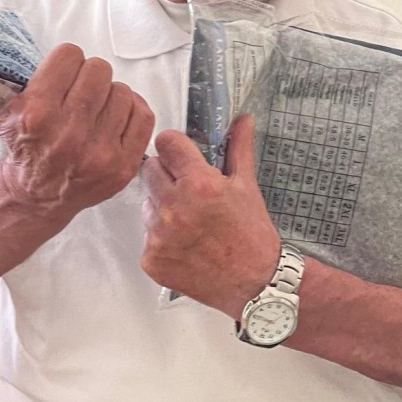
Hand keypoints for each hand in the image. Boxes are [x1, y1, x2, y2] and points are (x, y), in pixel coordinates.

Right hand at [0, 45, 153, 224]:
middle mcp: (69, 134)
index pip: (70, 56)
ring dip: (111, 96)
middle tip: (79, 94)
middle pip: (99, 71)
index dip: (65, 63)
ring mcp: (100, 152)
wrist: (36, 197)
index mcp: (37, 114)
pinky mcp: (123, 166)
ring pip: (123, 91)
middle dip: (89, 78)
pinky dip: (132, 112)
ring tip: (95, 110)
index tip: (60, 77)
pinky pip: (144, 115)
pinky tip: (115, 119)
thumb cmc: (22, 146)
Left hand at [140, 114, 281, 317]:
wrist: (255, 282)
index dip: (174, 146)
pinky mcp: (151, 260)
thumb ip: (239, 148)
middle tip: (189, 190)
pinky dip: (163, 239)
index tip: (182, 154)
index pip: (166, 143)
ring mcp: (159, 235)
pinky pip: (148, 237)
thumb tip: (243, 118)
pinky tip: (186, 245)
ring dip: (162, 207)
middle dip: (166, 174)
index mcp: (199, 183)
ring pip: (147, 204)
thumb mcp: (248, 186)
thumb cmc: (253, 233)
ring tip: (190, 222)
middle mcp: (174, 207)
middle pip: (149, 169)